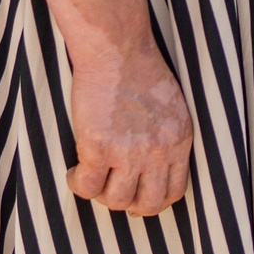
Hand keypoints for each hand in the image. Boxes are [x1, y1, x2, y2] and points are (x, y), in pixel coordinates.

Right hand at [65, 42, 194, 215]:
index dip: (152, 201)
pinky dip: (77, 183)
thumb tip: (151, 166)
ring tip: (90, 175)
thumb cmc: (140, 70)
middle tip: (111, 191)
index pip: (174, 192)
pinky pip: (86, 185)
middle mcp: (158, 151)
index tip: (137, 197)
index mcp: (179, 141)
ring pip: (114, 201)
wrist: (118, 49)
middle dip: (127, 205)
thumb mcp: (171, 108)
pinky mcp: (99, 146)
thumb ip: (166, 138)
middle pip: (147, 205)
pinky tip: (74, 170)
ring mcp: (128, 151)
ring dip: (99, 194)